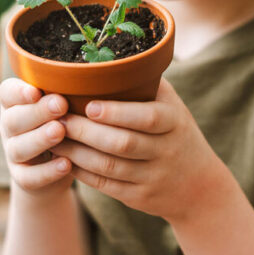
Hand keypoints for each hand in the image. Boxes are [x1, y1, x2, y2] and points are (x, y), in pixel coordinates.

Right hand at [0, 77, 72, 197]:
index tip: (36, 90)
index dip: (19, 92)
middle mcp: (10, 126)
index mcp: (16, 103)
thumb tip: (94, 76)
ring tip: (60, 131)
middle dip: (37, 112)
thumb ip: (67, 92)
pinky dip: (47, 172)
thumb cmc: (62, 121)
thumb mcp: (63, 104)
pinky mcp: (22, 177)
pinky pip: (29, 177)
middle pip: (13, 119)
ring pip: (18, 148)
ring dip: (39, 139)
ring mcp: (13, 153)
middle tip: (61, 105)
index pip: (7, 92)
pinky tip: (66, 164)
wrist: (55, 165)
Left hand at [51, 78, 229, 222]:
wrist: (199, 186)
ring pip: (109, 167)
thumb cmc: (176, 133)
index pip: (148, 117)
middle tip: (58, 118)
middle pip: (122, 143)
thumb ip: (146, 84)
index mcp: (174, 122)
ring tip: (54, 137)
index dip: (117, 113)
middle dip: (86, 132)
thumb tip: (105, 57)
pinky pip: (105, 185)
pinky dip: (82, 172)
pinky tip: (65, 159)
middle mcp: (166, 151)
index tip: (89, 105)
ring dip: (77, 152)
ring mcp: (153, 177)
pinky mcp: (139, 197)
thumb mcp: (173, 106)